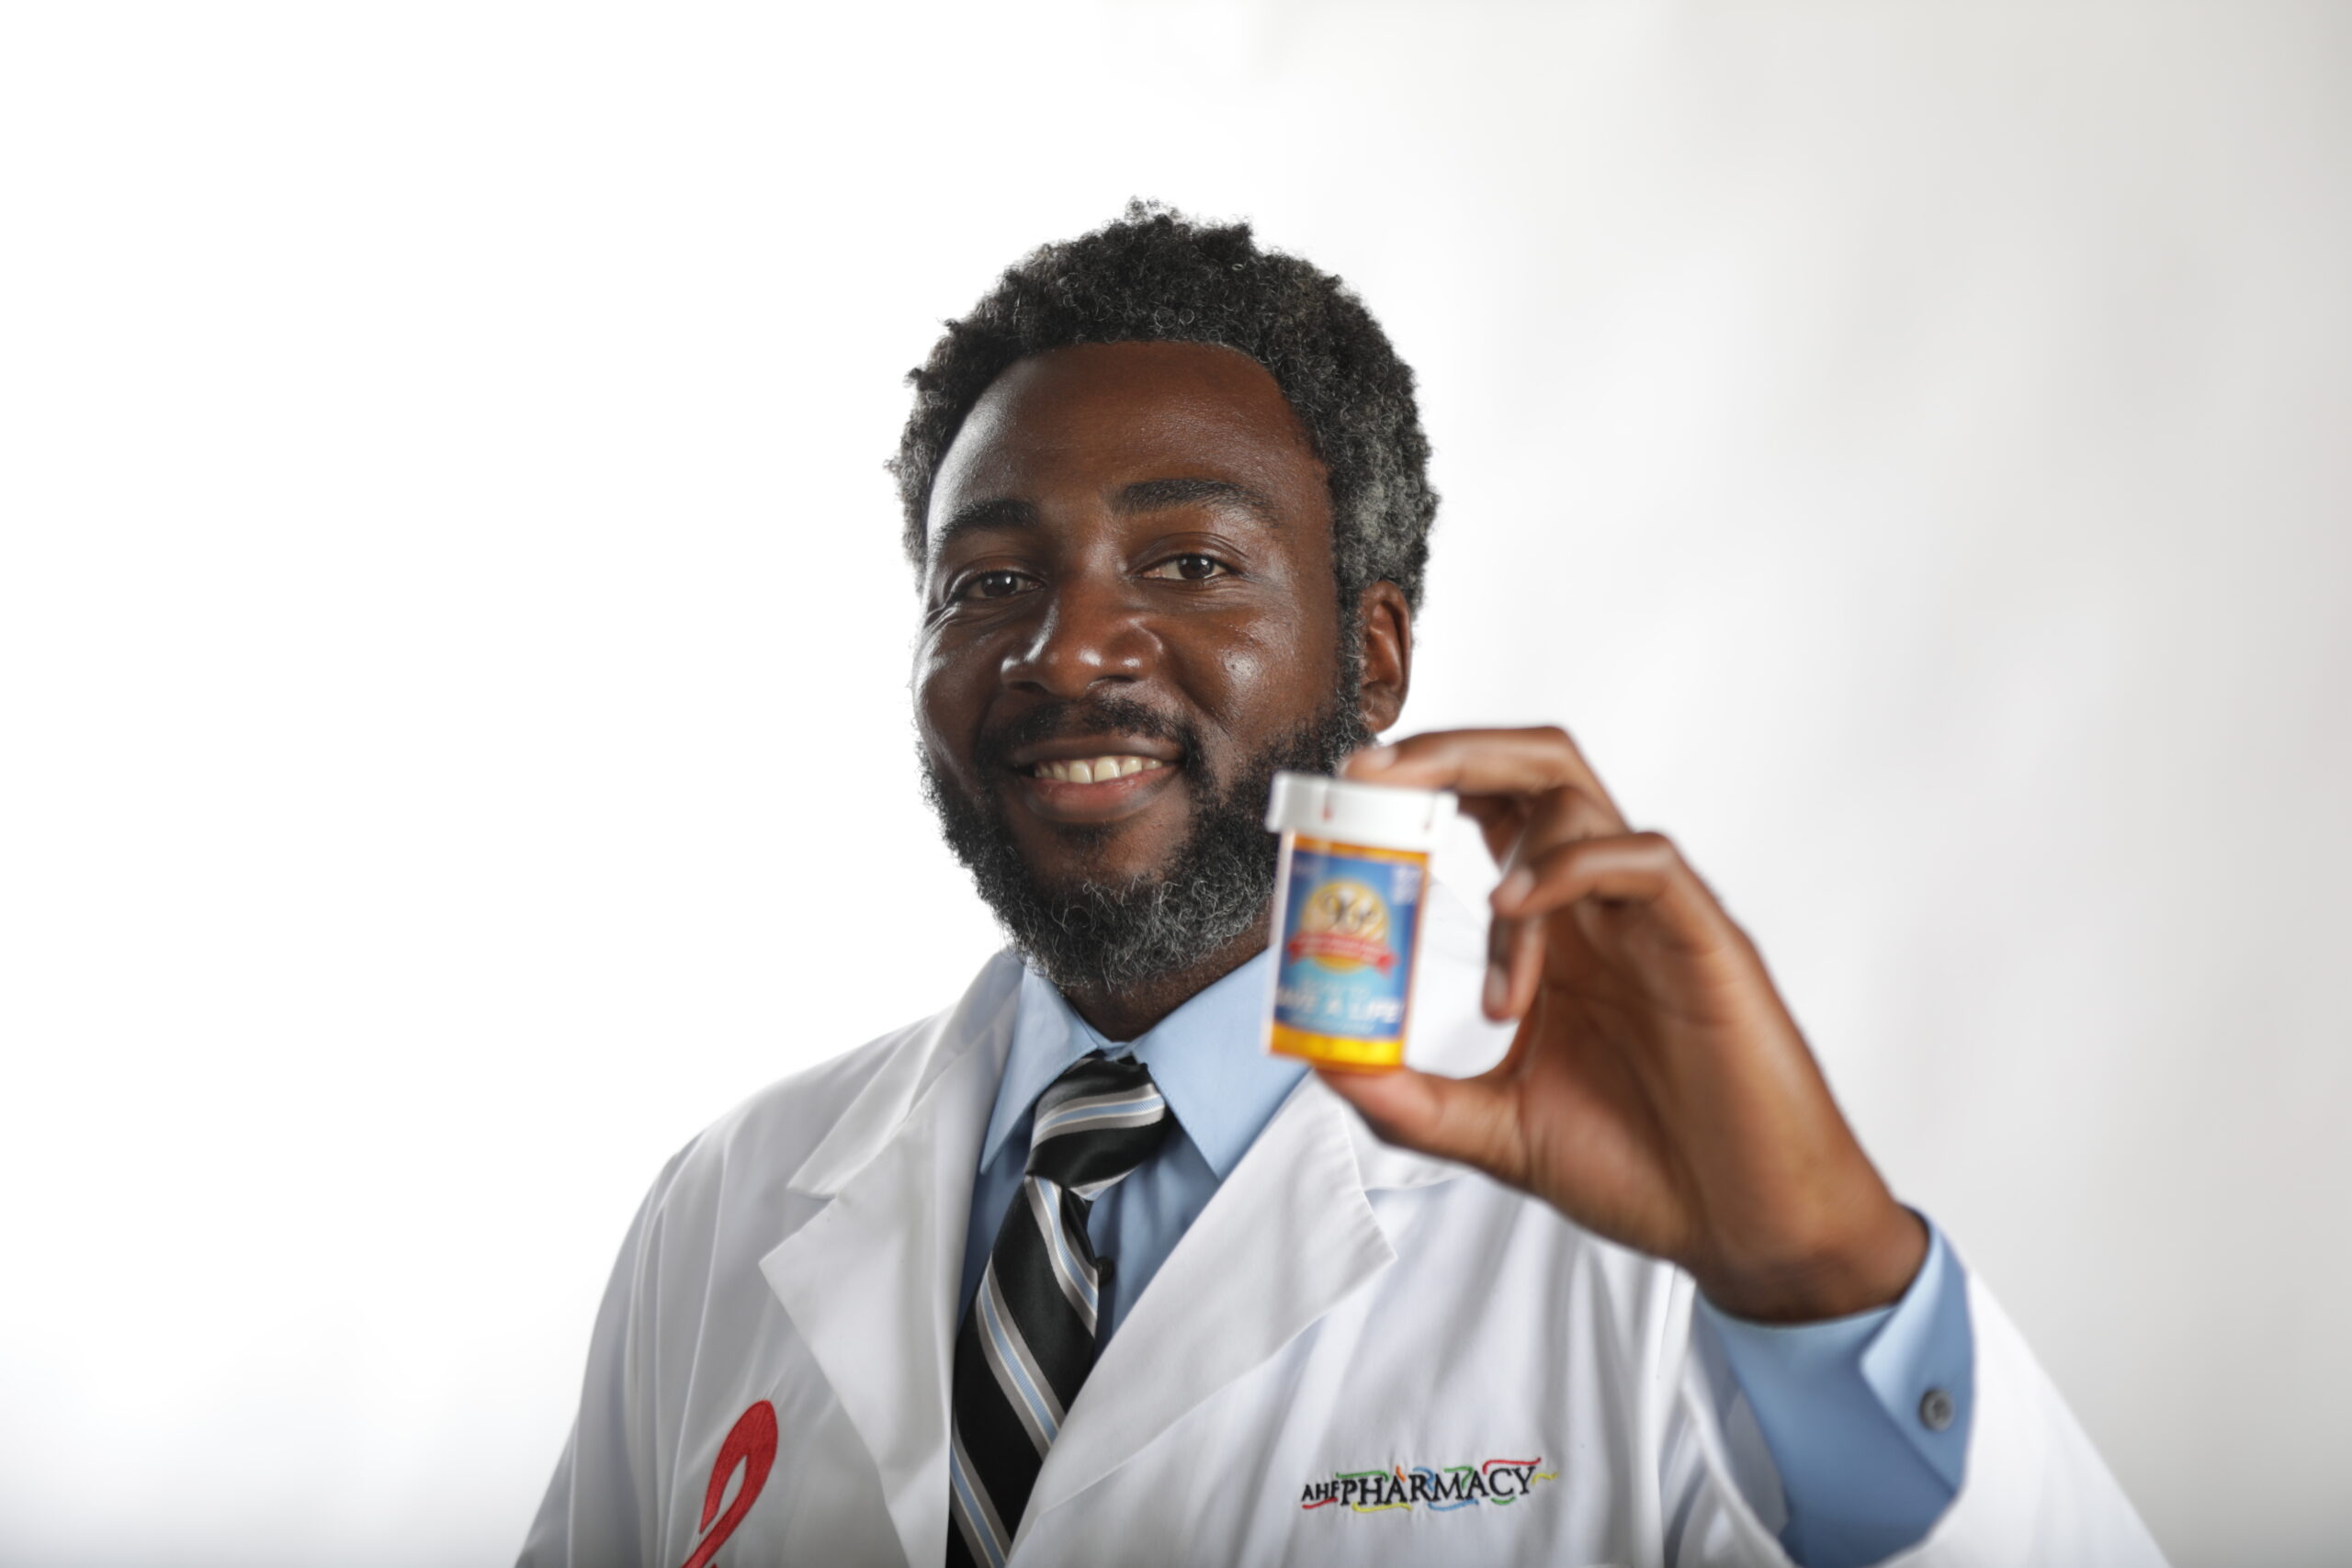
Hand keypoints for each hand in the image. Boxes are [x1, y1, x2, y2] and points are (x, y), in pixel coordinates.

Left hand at [1320, 728, 1925, 1321]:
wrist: (1743, 1230)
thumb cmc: (1641, 1169)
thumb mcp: (1494, 1130)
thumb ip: (1408, 1098)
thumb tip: (1321, 1059)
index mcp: (1554, 933)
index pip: (1485, 812)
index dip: (1420, 786)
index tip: (1343, 801)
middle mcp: (1600, 906)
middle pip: (1531, 769)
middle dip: (1447, 751)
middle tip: (1368, 777)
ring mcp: (1654, 917)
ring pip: (1578, 799)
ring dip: (1510, 868)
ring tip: (1502, 994)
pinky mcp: (1707, 942)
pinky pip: (1643, 859)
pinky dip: (1572, 864)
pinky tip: (1521, 911)